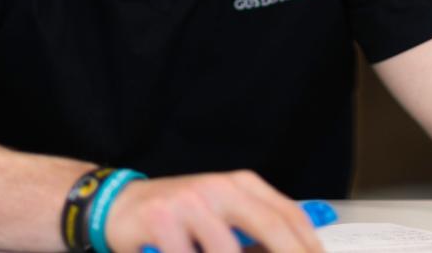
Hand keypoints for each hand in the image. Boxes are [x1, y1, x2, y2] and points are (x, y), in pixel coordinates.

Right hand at [104, 170, 323, 252]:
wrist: (123, 205)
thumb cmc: (180, 215)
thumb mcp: (222, 215)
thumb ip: (254, 232)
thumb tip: (297, 251)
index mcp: (240, 184)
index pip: (287, 214)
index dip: (308, 245)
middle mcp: (219, 187)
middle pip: (269, 226)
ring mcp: (190, 201)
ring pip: (226, 250)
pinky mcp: (161, 218)